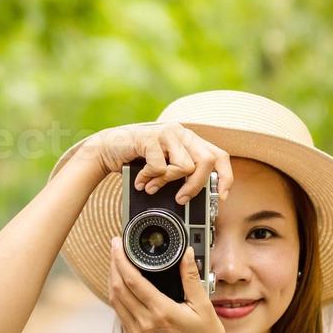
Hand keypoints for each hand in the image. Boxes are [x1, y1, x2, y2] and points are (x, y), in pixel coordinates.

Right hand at [82, 121, 233, 203]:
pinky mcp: (150, 138)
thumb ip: (183, 172)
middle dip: (196, 186)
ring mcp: (166, 133)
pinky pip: (160, 167)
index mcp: (190, 140)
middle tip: (181, 198)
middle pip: (207, 161)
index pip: (219, 155)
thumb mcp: (166, 165)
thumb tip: (202, 196)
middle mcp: (181, 133)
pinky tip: (141, 180)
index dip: (225, 177)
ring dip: (166, 182)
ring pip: (185, 166)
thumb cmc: (137, 159)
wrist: (107, 149)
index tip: (221, 197)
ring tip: (153, 185)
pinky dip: (149, 178)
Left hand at [108, 234, 225, 332]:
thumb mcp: (203, 306)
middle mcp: (145, 324)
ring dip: (113, 281)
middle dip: (113, 265)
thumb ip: (191, 278)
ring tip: (117, 265)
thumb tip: (186, 254)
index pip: (132, 280)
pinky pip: (121, 316)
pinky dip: (119, 299)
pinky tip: (124, 289)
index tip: (118, 245)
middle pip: (118, 288)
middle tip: (115, 249)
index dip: (120, 259)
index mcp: (161, 312)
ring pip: (115, 302)